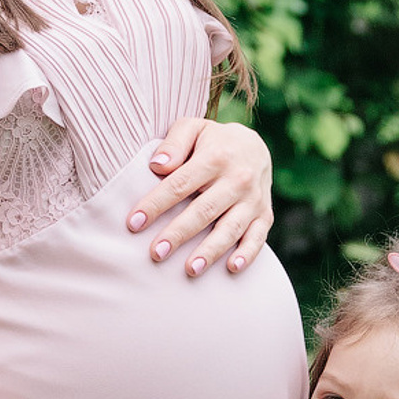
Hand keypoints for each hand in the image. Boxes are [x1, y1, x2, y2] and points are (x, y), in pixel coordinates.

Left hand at [127, 118, 273, 278]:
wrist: (254, 147)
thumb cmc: (212, 142)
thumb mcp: (193, 129)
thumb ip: (174, 143)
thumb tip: (157, 165)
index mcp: (216, 157)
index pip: (180, 184)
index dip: (156, 204)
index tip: (134, 223)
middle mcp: (238, 179)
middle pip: (204, 210)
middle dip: (179, 233)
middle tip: (157, 253)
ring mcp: (253, 200)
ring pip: (231, 228)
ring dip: (211, 250)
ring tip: (190, 269)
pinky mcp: (264, 215)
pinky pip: (258, 236)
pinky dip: (248, 253)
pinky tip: (232, 268)